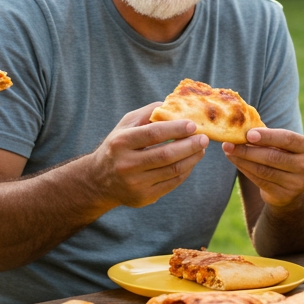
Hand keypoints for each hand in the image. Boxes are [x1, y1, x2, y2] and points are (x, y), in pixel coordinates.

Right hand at [87, 103, 208, 207]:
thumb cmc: (117, 146)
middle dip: (189, 146)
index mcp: (121, 142)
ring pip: (172, 171)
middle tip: (204, 138)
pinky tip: (191, 162)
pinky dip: (185, 171)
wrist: (99, 180)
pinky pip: (172, 184)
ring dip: (192, 159)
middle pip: (165, 155)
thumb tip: (173, 106)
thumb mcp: (125, 125)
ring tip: (202, 149)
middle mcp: (126, 164)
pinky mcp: (144, 198)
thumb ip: (147, 113)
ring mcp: (135, 184)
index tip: (193, 124)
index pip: (153, 134)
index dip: (175, 129)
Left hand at [223, 128, 303, 208]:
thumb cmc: (280, 155)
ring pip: (264, 170)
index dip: (268, 136)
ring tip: (228, 151)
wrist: (289, 186)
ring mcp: (296, 183)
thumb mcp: (279, 144)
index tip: (248, 134)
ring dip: (242, 160)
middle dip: (247, 150)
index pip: (287, 139)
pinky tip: (235, 161)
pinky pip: (260, 181)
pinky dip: (245, 170)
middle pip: (273, 156)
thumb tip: (240, 128)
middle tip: (228, 144)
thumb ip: (265, 136)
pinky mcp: (284, 195)